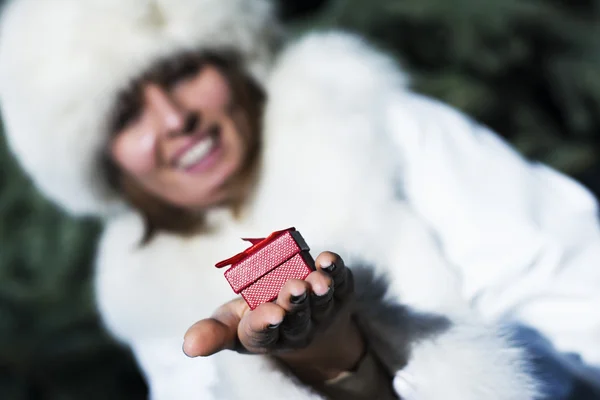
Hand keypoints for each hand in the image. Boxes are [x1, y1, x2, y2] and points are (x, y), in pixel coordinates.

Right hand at [183, 252, 364, 382]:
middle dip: (295, 303)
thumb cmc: (257, 314)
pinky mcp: (339, 293)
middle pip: (297, 319)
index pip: (263, 335)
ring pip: (321, 303)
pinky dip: (336, 270)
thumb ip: (212, 332)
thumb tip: (188, 346)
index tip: (271, 315)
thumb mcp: (232, 323)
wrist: (303, 316)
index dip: (266, 324)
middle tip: (295, 289)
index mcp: (265, 337)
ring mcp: (321, 312)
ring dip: (319, 290)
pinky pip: (340, 282)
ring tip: (316, 280)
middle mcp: (296, 329)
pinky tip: (328, 260)